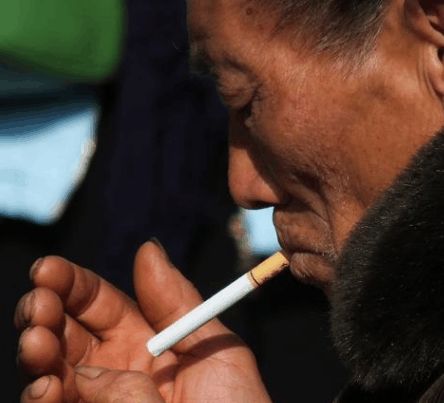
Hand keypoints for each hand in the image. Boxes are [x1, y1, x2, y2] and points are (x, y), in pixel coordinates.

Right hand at [15, 241, 271, 402]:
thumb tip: (147, 248)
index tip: (49, 269)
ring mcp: (97, 402)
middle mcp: (112, 371)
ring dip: (37, 352)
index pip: (97, 304)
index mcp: (143, 342)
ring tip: (39, 340)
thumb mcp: (214, 349)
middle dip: (45, 311)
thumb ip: (177, 303)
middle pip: (63, 333)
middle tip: (41, 304)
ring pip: (49, 371)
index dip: (72, 284)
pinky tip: (47, 385)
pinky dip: (41, 396)